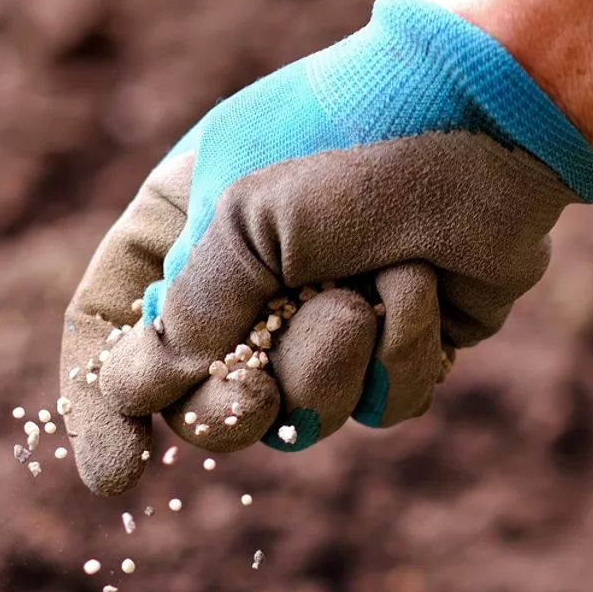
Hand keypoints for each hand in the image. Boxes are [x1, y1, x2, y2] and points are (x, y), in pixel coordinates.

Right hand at [57, 0, 592, 494]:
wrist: (491, 117)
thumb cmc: (353, 140)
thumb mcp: (243, 214)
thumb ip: (191, 309)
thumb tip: (152, 390)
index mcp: (183, 227)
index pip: (110, 327)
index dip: (101, 406)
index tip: (119, 474)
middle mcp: (247, 280)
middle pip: (200, 402)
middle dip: (229, 410)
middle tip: (252, 398)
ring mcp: (326, 317)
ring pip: (298, 416)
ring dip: (329, 363)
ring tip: (364, 291)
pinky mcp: (401, 344)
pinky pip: (380, 406)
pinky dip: (402, 353)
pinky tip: (423, 286)